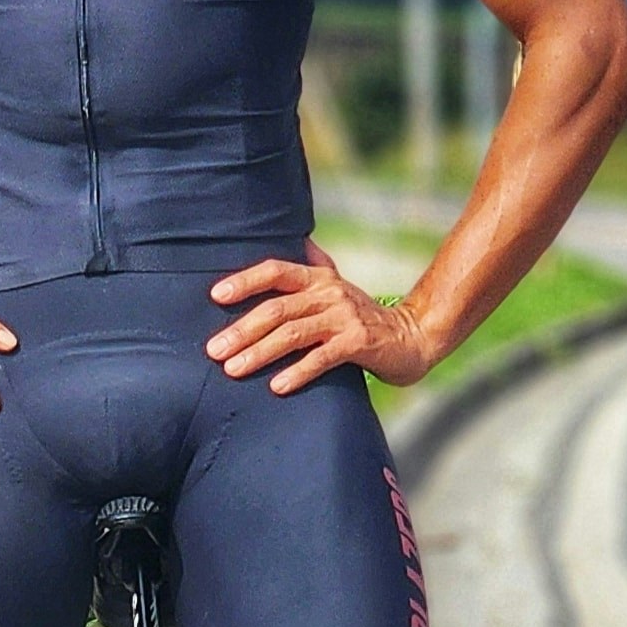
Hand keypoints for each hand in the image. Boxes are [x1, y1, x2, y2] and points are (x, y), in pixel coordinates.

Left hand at [205, 243, 438, 395]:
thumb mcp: (336, 287)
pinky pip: (321, 358)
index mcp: (319, 277)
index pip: (275, 271)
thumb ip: (314, 266)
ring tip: (233, 370)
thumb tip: (294, 240)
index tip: (215, 296)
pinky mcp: (358, 343)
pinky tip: (276, 386)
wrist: (412, 337)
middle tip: (214, 350)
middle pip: (277, 308)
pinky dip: (297, 372)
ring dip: (259, 352)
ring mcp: (344, 317)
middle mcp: (329, 292)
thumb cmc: (363, 318)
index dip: (244, 282)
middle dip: (242, 329)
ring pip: (292, 333)